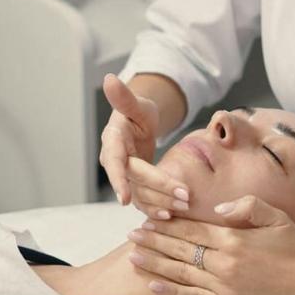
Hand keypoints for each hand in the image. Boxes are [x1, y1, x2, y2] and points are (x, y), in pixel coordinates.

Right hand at [99, 74, 188, 216]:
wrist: (139, 124)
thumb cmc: (137, 111)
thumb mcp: (135, 103)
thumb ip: (124, 96)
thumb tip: (109, 78)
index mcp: (113, 140)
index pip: (114, 161)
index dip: (118, 180)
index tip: (124, 199)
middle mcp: (115, 161)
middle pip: (135, 179)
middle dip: (159, 189)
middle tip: (184, 195)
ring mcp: (124, 175)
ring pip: (140, 195)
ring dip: (161, 202)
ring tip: (184, 206)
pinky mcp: (134, 185)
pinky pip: (143, 201)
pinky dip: (156, 209)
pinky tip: (171, 215)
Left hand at [126, 195, 294, 294]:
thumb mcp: (275, 217)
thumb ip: (246, 206)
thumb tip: (217, 209)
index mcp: (233, 239)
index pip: (191, 229)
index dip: (167, 224)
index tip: (149, 218)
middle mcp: (224, 263)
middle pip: (180, 249)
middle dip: (153, 241)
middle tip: (131, 234)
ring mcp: (224, 287)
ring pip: (180, 273)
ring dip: (154, 263)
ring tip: (133, 256)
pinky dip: (171, 290)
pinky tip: (154, 283)